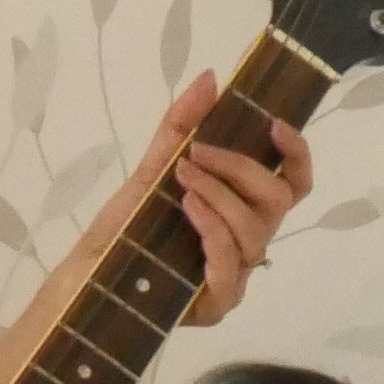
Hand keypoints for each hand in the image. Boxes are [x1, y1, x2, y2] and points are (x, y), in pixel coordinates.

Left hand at [101, 67, 311, 324]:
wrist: (88, 272)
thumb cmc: (126, 225)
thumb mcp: (153, 167)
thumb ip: (181, 125)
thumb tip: (210, 78)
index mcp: (243, 209)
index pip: (293, 183)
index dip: (295, 153)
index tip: (274, 124)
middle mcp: (247, 242)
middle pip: (278, 201)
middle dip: (240, 168)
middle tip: (197, 153)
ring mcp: (236, 276)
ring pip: (254, 232)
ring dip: (219, 196)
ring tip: (181, 181)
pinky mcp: (215, 305)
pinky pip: (231, 269)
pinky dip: (213, 232)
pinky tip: (189, 210)